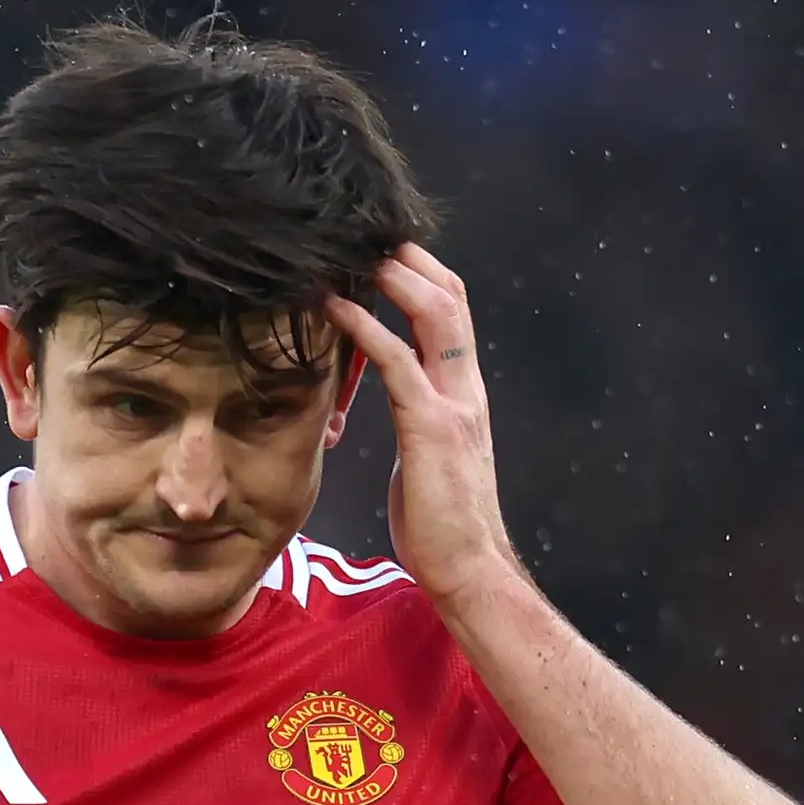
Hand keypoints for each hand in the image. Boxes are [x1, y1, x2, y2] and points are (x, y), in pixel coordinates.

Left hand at [325, 244, 522, 608]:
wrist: (469, 570)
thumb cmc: (442, 525)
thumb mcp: (429, 457)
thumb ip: (419, 421)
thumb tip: (400, 405)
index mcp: (466, 396)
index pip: (454, 315)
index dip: (424, 276)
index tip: (385, 252)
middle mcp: (466, 390)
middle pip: (450, 298)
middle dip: (410, 259)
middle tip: (366, 234)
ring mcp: (454, 405)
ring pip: (434, 315)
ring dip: (392, 277)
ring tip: (352, 253)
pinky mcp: (432, 427)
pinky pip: (397, 361)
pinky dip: (365, 328)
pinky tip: (334, 309)